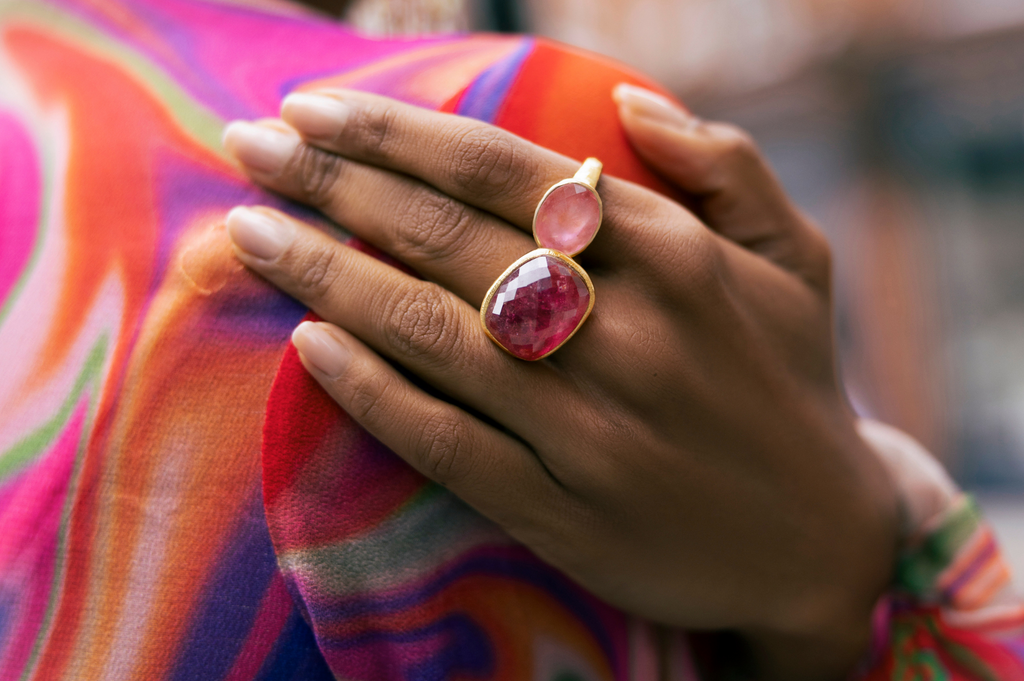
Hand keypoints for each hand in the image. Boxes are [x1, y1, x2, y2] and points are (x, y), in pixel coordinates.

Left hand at [221, 85, 897, 678]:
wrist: (819, 542)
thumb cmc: (793, 384)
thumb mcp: (794, 259)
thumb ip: (726, 164)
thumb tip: (629, 101)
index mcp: (676, 255)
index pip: (506, 171)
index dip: (398, 133)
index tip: (315, 107)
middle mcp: (629, 333)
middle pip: (448, 238)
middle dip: (334, 181)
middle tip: (251, 144)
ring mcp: (591, 428)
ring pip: (430, 333)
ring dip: (325, 274)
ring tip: (248, 231)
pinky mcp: (564, 510)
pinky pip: (446, 442)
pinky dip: (372, 391)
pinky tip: (309, 345)